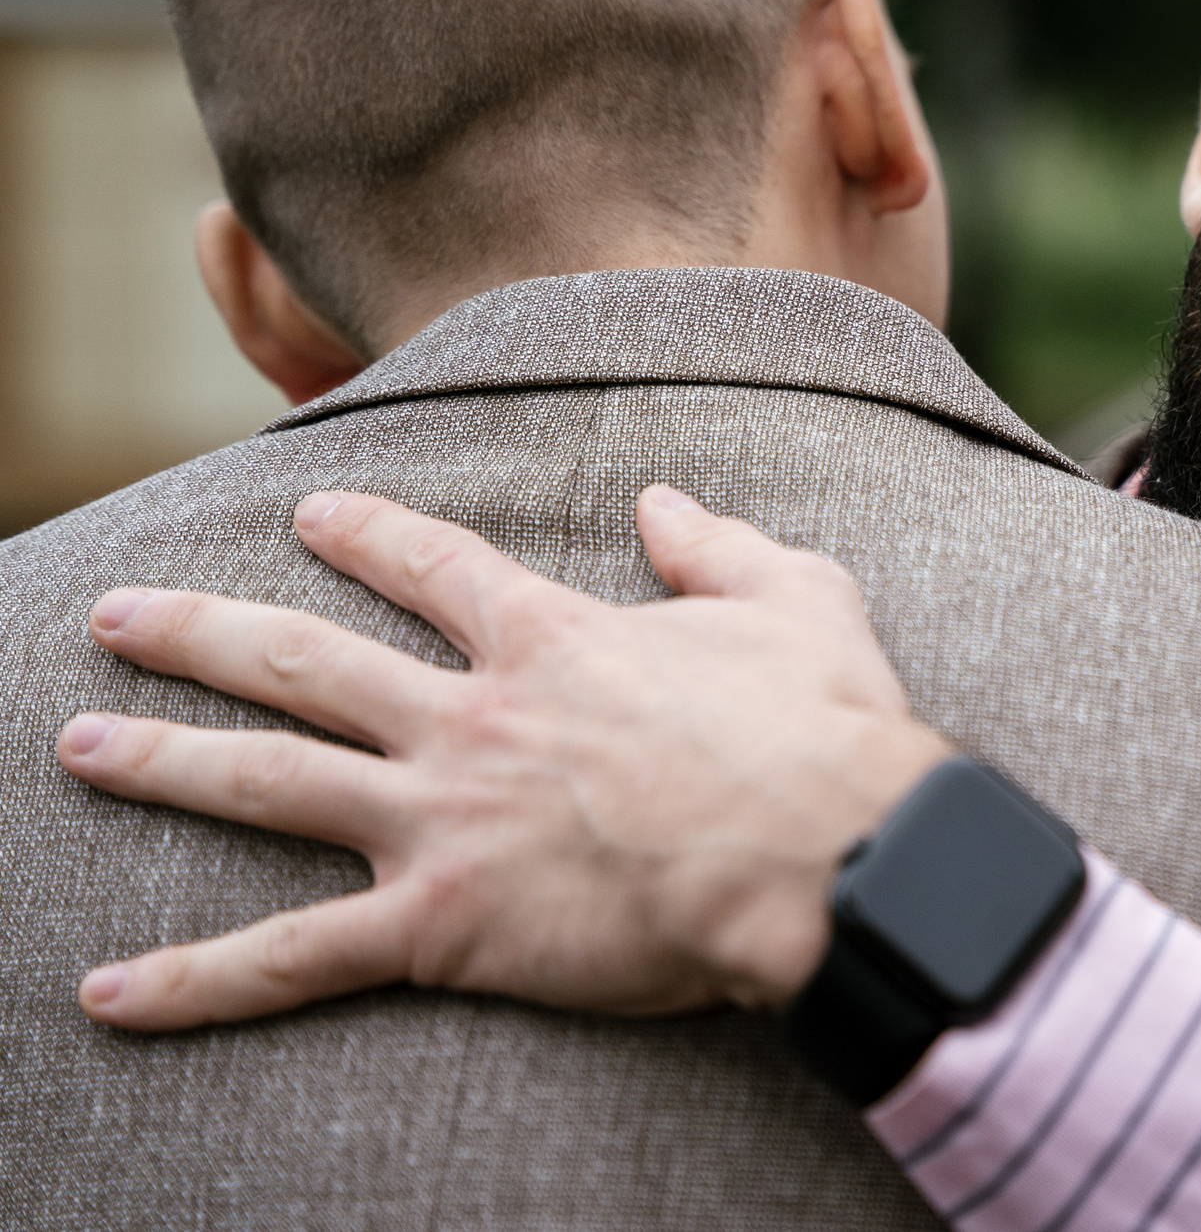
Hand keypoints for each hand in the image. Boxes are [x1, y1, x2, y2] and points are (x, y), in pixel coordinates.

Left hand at [59, 486, 952, 1030]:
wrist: (827, 855)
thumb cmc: (822, 730)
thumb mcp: (798, 596)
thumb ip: (720, 543)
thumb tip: (662, 503)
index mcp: (552, 639)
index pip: (434, 567)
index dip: (368, 534)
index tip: (313, 514)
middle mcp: (471, 718)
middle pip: (305, 662)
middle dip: (201, 632)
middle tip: (121, 615)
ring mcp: (441, 820)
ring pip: (268, 782)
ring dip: (163, 760)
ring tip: (77, 745)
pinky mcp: (439, 925)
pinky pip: (293, 959)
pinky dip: (195, 979)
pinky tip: (104, 992)